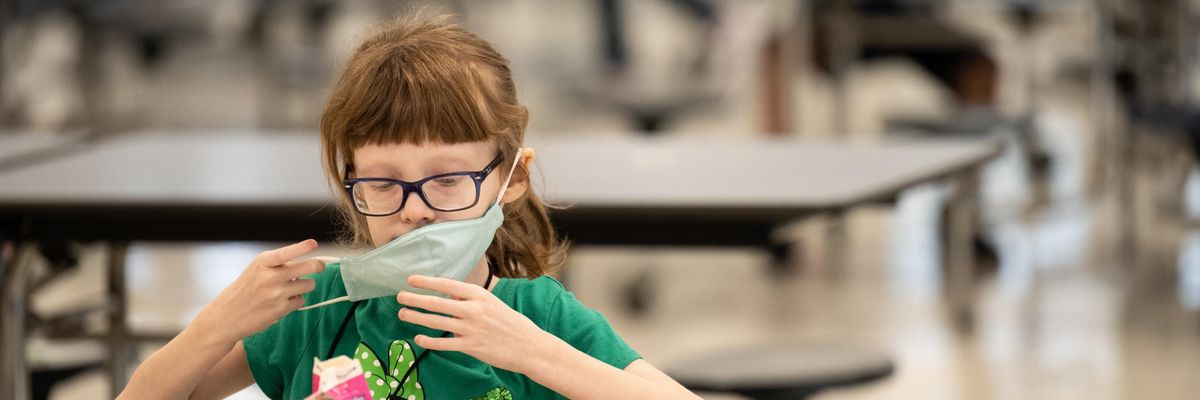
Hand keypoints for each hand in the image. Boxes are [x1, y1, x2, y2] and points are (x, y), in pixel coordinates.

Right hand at [194, 239, 325, 343]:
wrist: (227, 315)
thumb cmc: (246, 289)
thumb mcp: (256, 269)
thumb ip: (278, 264)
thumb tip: (309, 262)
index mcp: (263, 263)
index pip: (285, 253)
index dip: (301, 248)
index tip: (313, 244)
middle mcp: (270, 276)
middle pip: (308, 267)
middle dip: (318, 266)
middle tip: (319, 266)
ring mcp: (277, 294)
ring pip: (309, 284)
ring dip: (305, 286)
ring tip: (292, 288)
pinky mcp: (281, 309)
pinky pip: (301, 300)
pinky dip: (296, 301)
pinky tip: (282, 302)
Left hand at [395, 275, 555, 373]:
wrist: (528, 345)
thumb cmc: (510, 322)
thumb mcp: (492, 303)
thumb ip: (470, 298)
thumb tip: (448, 294)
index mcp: (479, 295)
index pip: (447, 285)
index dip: (427, 282)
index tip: (411, 279)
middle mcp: (473, 310)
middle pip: (437, 303)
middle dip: (415, 299)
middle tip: (400, 297)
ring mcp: (471, 329)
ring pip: (436, 322)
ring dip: (416, 317)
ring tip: (402, 314)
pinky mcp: (471, 347)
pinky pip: (444, 344)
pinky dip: (429, 341)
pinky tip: (418, 338)